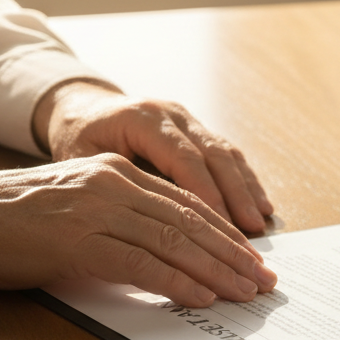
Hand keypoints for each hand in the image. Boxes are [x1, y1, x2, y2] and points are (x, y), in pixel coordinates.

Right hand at [0, 154, 276, 306]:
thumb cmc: (16, 222)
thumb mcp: (81, 211)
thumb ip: (125, 224)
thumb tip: (172, 258)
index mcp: (119, 173)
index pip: (188, 204)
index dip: (226, 234)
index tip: (254, 259)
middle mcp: (113, 184)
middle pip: (191, 222)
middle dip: (234, 255)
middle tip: (265, 282)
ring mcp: (96, 210)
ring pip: (173, 241)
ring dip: (216, 272)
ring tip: (246, 293)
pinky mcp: (76, 241)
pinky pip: (139, 264)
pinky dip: (175, 282)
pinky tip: (201, 297)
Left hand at [33, 81, 273, 232]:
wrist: (83, 108)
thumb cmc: (77, 140)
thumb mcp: (80, 160)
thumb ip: (114, 186)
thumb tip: (148, 225)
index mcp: (142, 118)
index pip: (183, 158)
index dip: (207, 193)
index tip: (222, 227)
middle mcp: (172, 114)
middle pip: (214, 155)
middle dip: (236, 196)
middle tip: (251, 232)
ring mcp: (189, 120)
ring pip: (227, 154)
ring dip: (247, 190)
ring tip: (261, 221)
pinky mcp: (199, 131)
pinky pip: (228, 155)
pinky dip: (245, 182)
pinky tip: (260, 206)